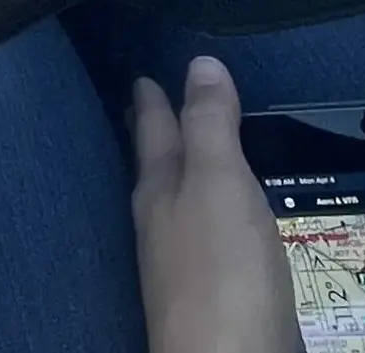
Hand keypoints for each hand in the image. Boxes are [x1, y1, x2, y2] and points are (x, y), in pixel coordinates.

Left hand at [131, 56, 300, 352]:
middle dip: (153, 137)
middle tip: (145, 106)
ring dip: (179, 178)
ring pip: (175, 207)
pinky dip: (206, 221)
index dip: (152, 101)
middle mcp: (160, 225)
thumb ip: (211, 127)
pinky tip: (215, 230)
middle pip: (155, 169)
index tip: (142, 76)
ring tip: (184, 160)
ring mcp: (179, 267)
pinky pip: (201, 243)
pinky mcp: (207, 301)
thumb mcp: (220, 185)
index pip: (154, 131)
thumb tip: (199, 62)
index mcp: (159, 189)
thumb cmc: (222, 271)